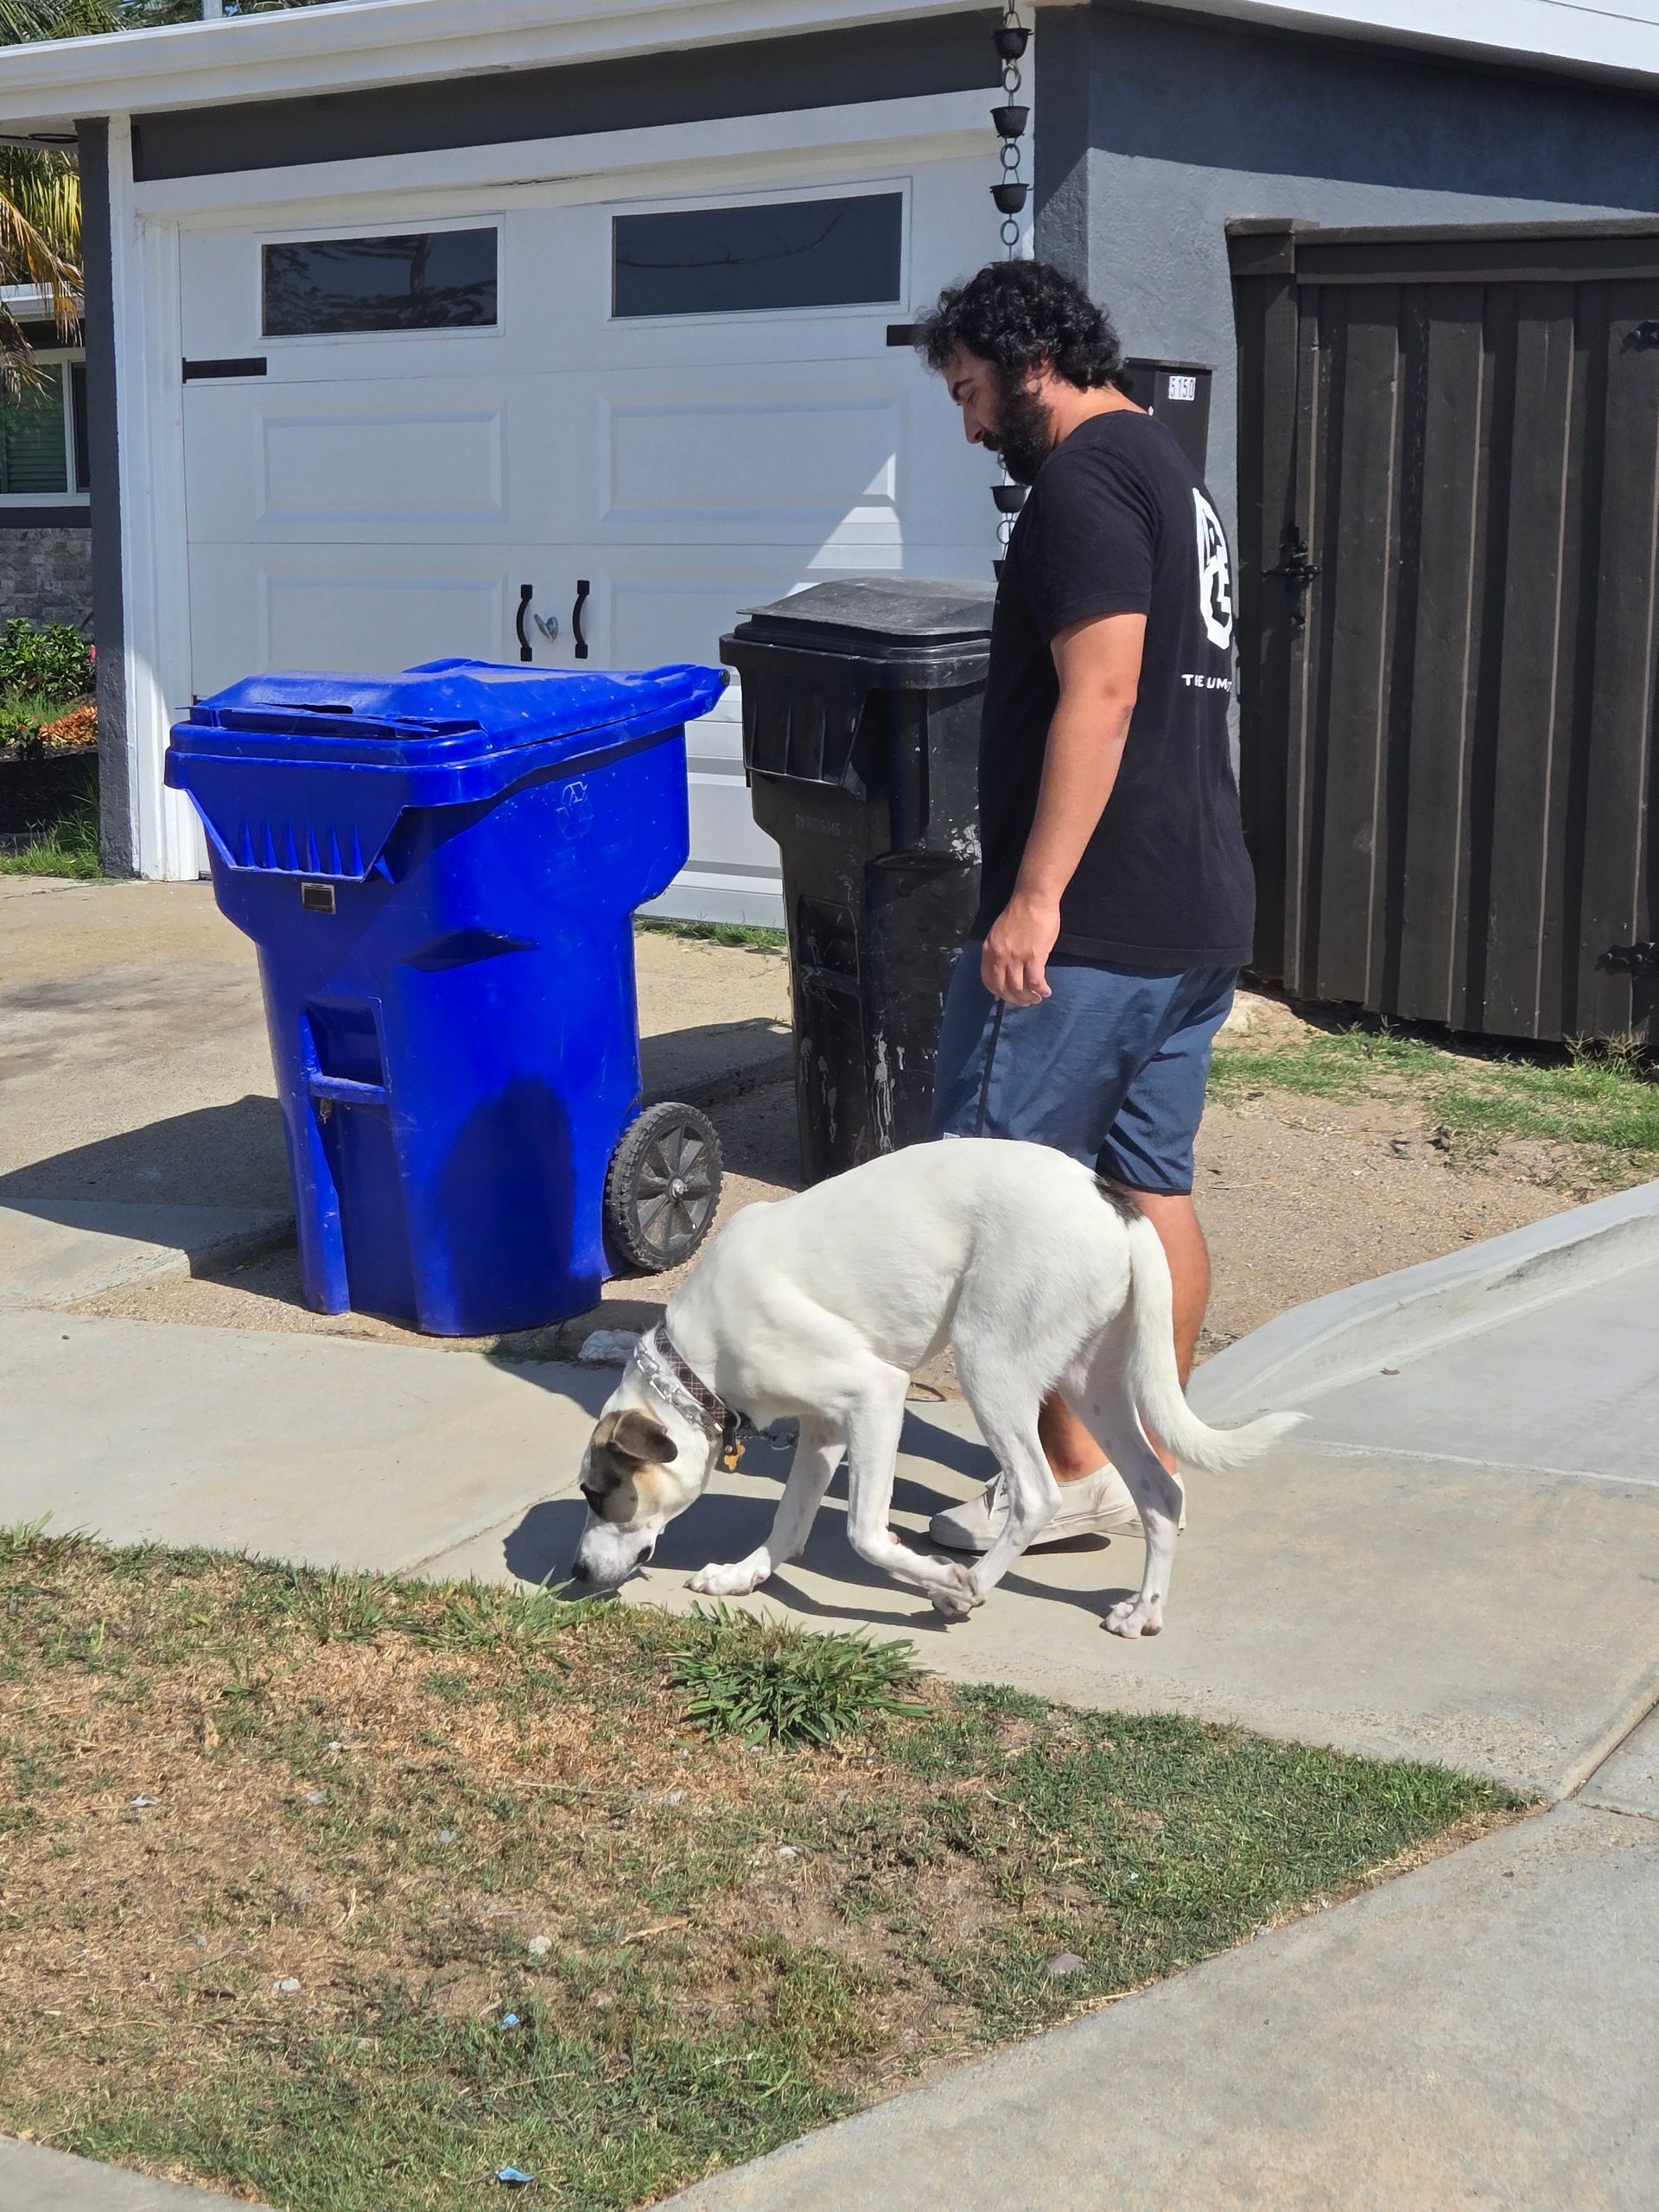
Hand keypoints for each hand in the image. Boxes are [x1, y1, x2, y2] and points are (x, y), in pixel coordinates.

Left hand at [981, 891, 1060, 1005]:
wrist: (1033, 899)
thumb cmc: (1019, 912)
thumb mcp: (999, 933)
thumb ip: (999, 950)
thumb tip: (1005, 967)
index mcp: (989, 950)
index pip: (988, 980)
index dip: (999, 992)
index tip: (1008, 996)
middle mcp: (999, 957)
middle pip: (1003, 988)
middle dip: (1015, 999)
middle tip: (1025, 1002)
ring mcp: (1016, 958)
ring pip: (1019, 988)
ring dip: (1029, 997)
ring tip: (1037, 998)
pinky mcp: (1034, 957)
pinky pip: (1035, 981)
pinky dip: (1041, 989)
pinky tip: (1046, 991)